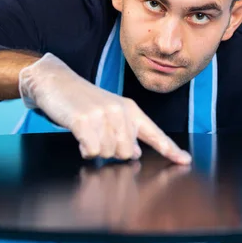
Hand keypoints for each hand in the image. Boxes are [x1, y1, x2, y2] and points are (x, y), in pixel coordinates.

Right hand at [19, 53, 191, 163]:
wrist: (56, 82)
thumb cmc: (83, 100)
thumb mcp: (110, 112)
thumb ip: (126, 132)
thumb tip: (136, 153)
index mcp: (131, 109)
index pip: (155, 133)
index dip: (170, 149)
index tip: (185, 161)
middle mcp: (121, 111)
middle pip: (128, 153)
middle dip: (112, 152)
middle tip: (99, 137)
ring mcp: (103, 114)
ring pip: (109, 154)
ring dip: (96, 149)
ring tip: (88, 133)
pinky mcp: (84, 120)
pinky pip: (92, 151)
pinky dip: (85, 150)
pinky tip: (80, 137)